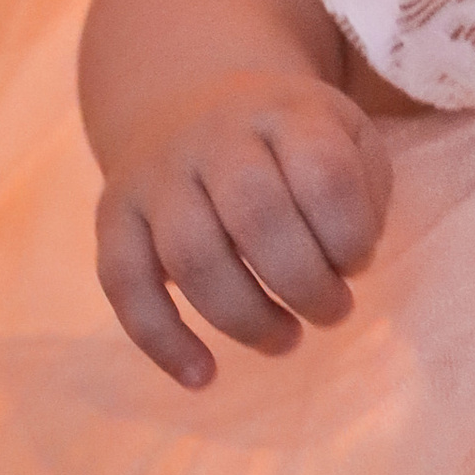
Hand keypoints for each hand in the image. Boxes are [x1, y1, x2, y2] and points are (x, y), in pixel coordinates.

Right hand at [94, 73, 393, 386]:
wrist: (186, 98)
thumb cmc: (287, 140)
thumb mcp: (343, 136)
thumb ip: (361, 191)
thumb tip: (344, 264)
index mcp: (285, 113)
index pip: (324, 173)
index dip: (351, 234)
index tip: (357, 262)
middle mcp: (214, 136)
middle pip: (256, 217)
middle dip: (305, 285)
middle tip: (333, 312)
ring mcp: (157, 174)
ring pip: (192, 257)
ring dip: (246, 318)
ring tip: (286, 340)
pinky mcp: (113, 214)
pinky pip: (124, 282)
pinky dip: (162, 340)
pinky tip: (203, 376)